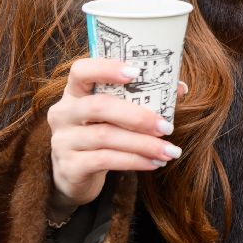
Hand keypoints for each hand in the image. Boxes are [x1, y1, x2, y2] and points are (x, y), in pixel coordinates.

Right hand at [45, 59, 182, 218]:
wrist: (76, 174)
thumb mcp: (116, 114)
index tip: (137, 72)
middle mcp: (63, 113)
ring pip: (105, 137)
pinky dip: (134, 161)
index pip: (81, 70)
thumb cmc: (101, 133)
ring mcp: (63, 141)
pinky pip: (105, 160)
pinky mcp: (69, 167)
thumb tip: (179, 88)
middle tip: (166, 127)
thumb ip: (142, 97)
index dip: (106, 69)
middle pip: (98, 106)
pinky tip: (153, 163)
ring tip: (169, 150)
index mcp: (75, 92)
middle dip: (137, 116)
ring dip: (143, 144)